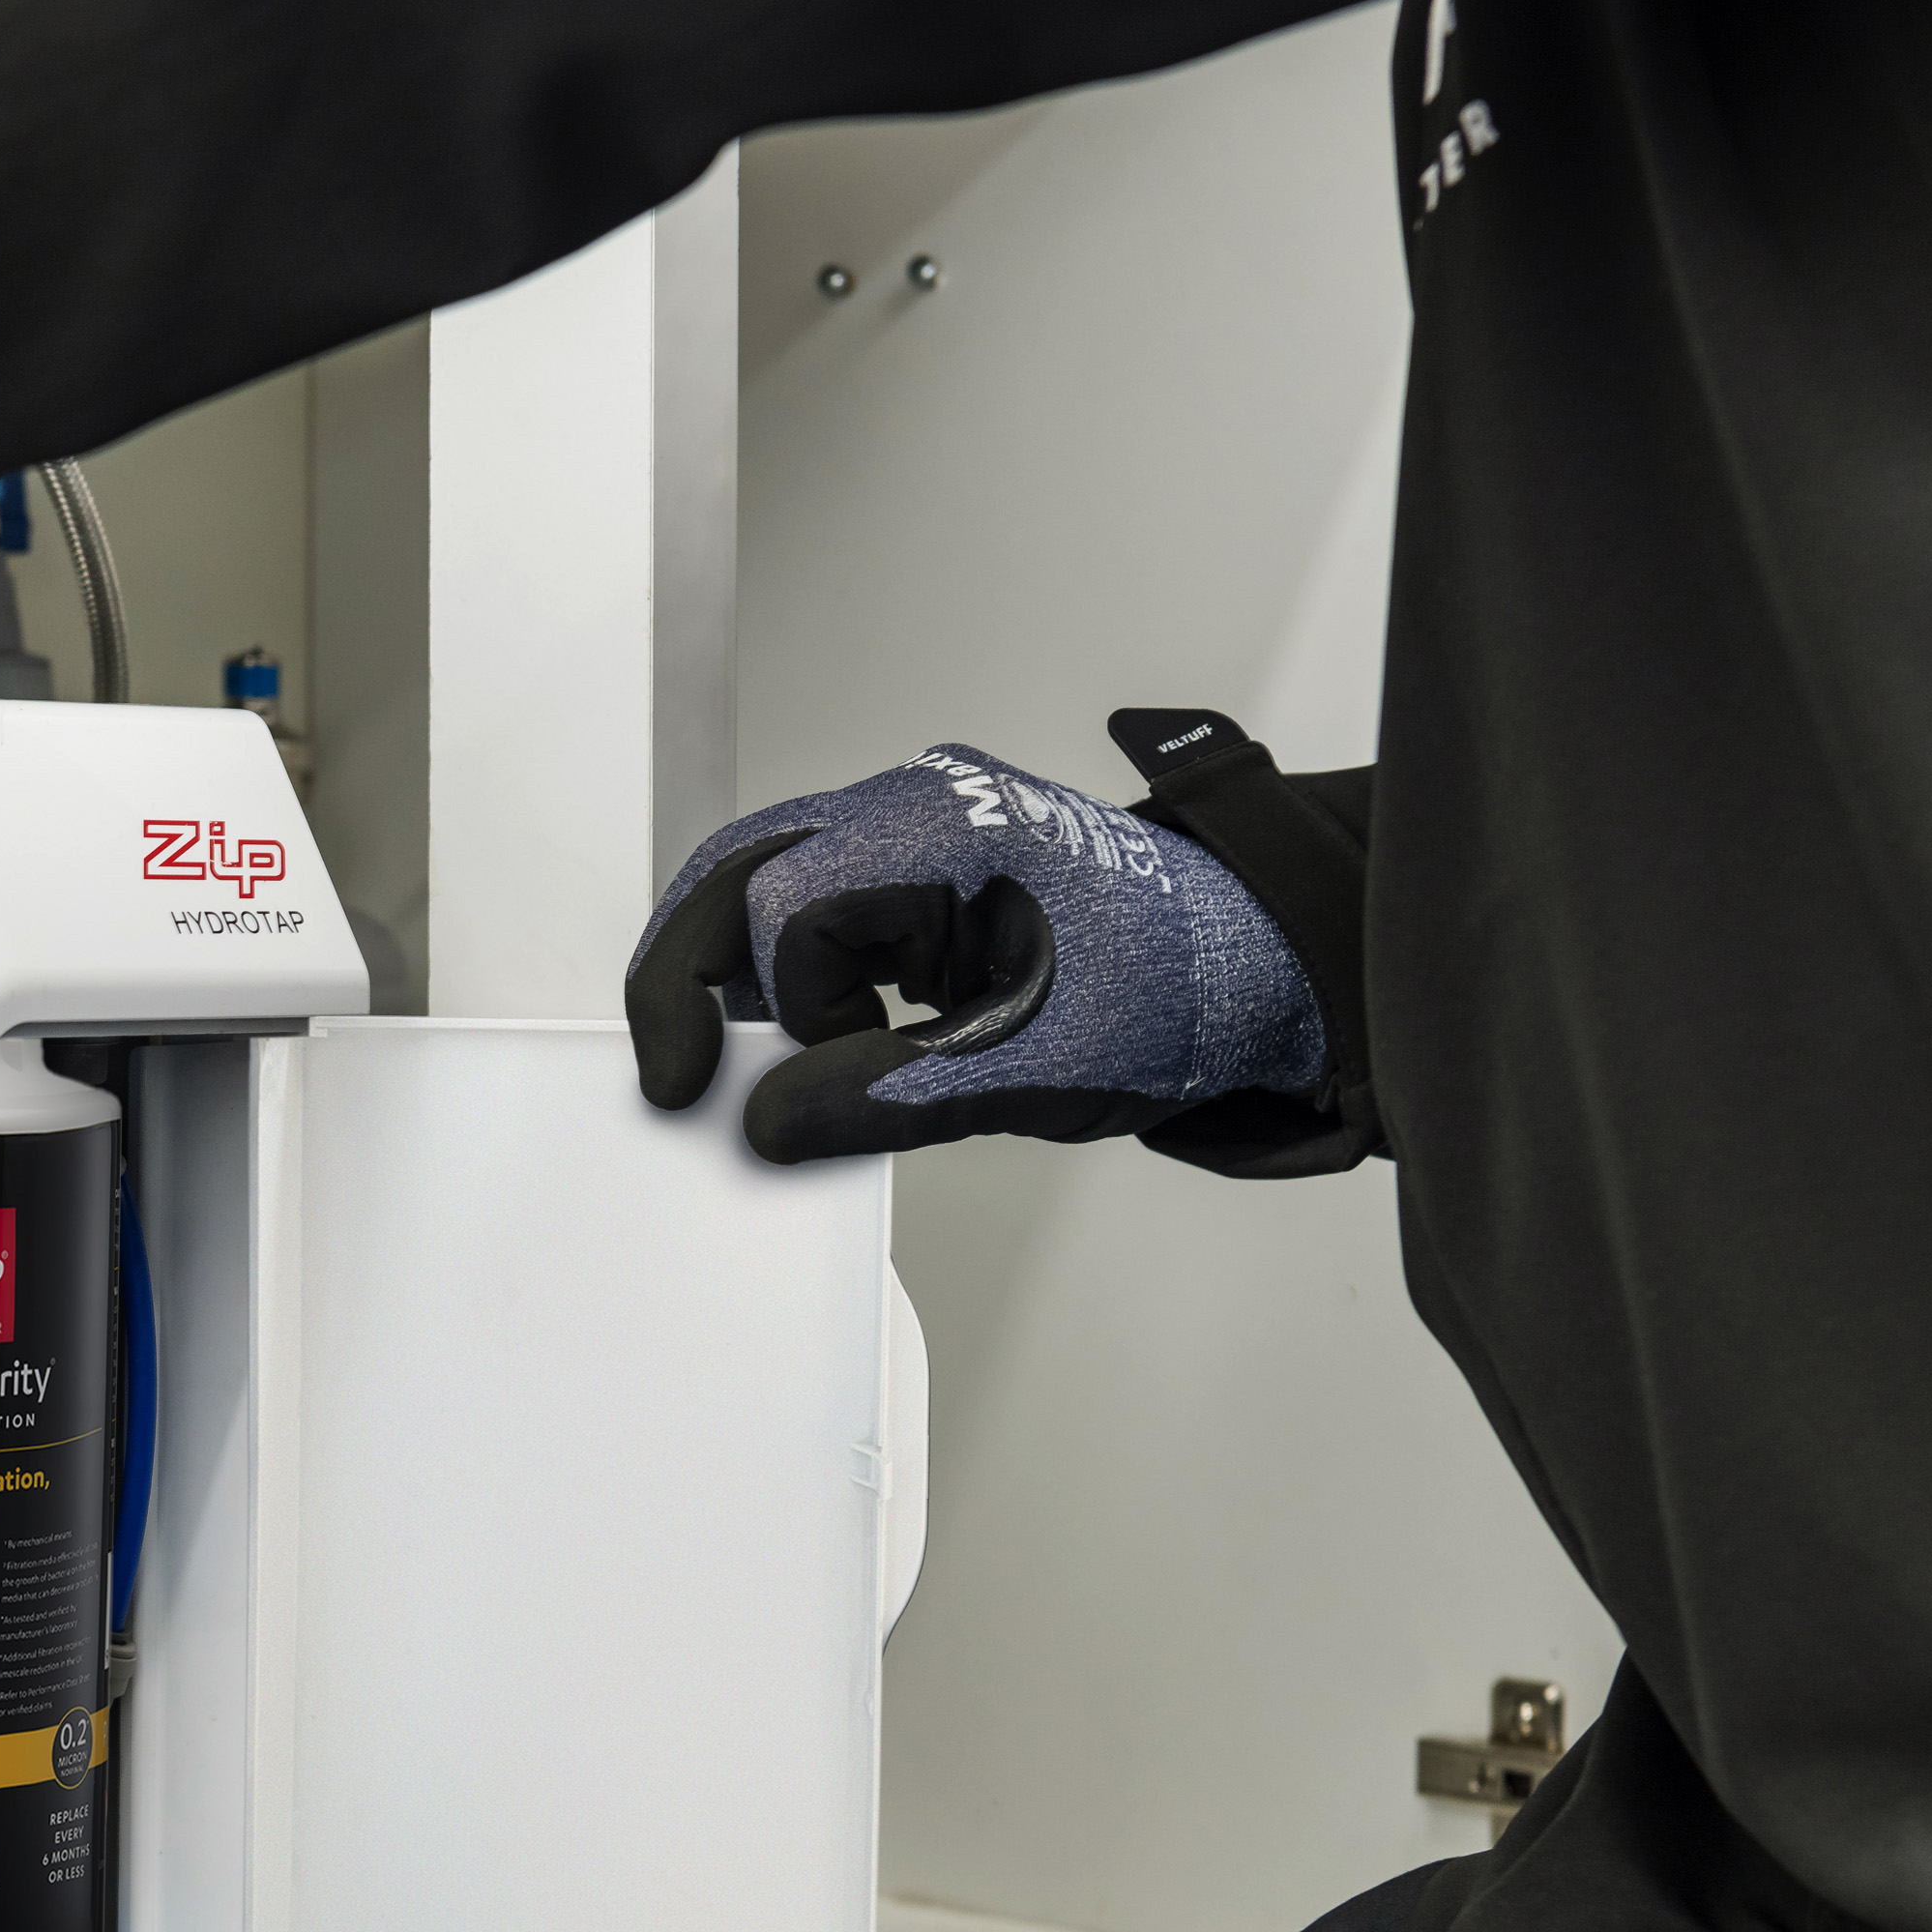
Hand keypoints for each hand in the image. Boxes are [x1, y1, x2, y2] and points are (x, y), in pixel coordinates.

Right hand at [627, 740, 1324, 1161]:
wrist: (1256, 970)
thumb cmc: (1177, 992)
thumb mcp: (1030, 1067)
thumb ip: (885, 1096)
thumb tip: (768, 1125)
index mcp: (945, 829)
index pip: (786, 908)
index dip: (774, 1014)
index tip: (768, 1097)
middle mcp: (918, 806)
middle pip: (741, 867)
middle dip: (697, 975)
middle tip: (674, 1074)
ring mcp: (916, 829)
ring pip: (765, 881)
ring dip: (746, 977)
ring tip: (750, 1065)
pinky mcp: (921, 869)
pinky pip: (815, 904)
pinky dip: (793, 976)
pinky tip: (812, 1038)